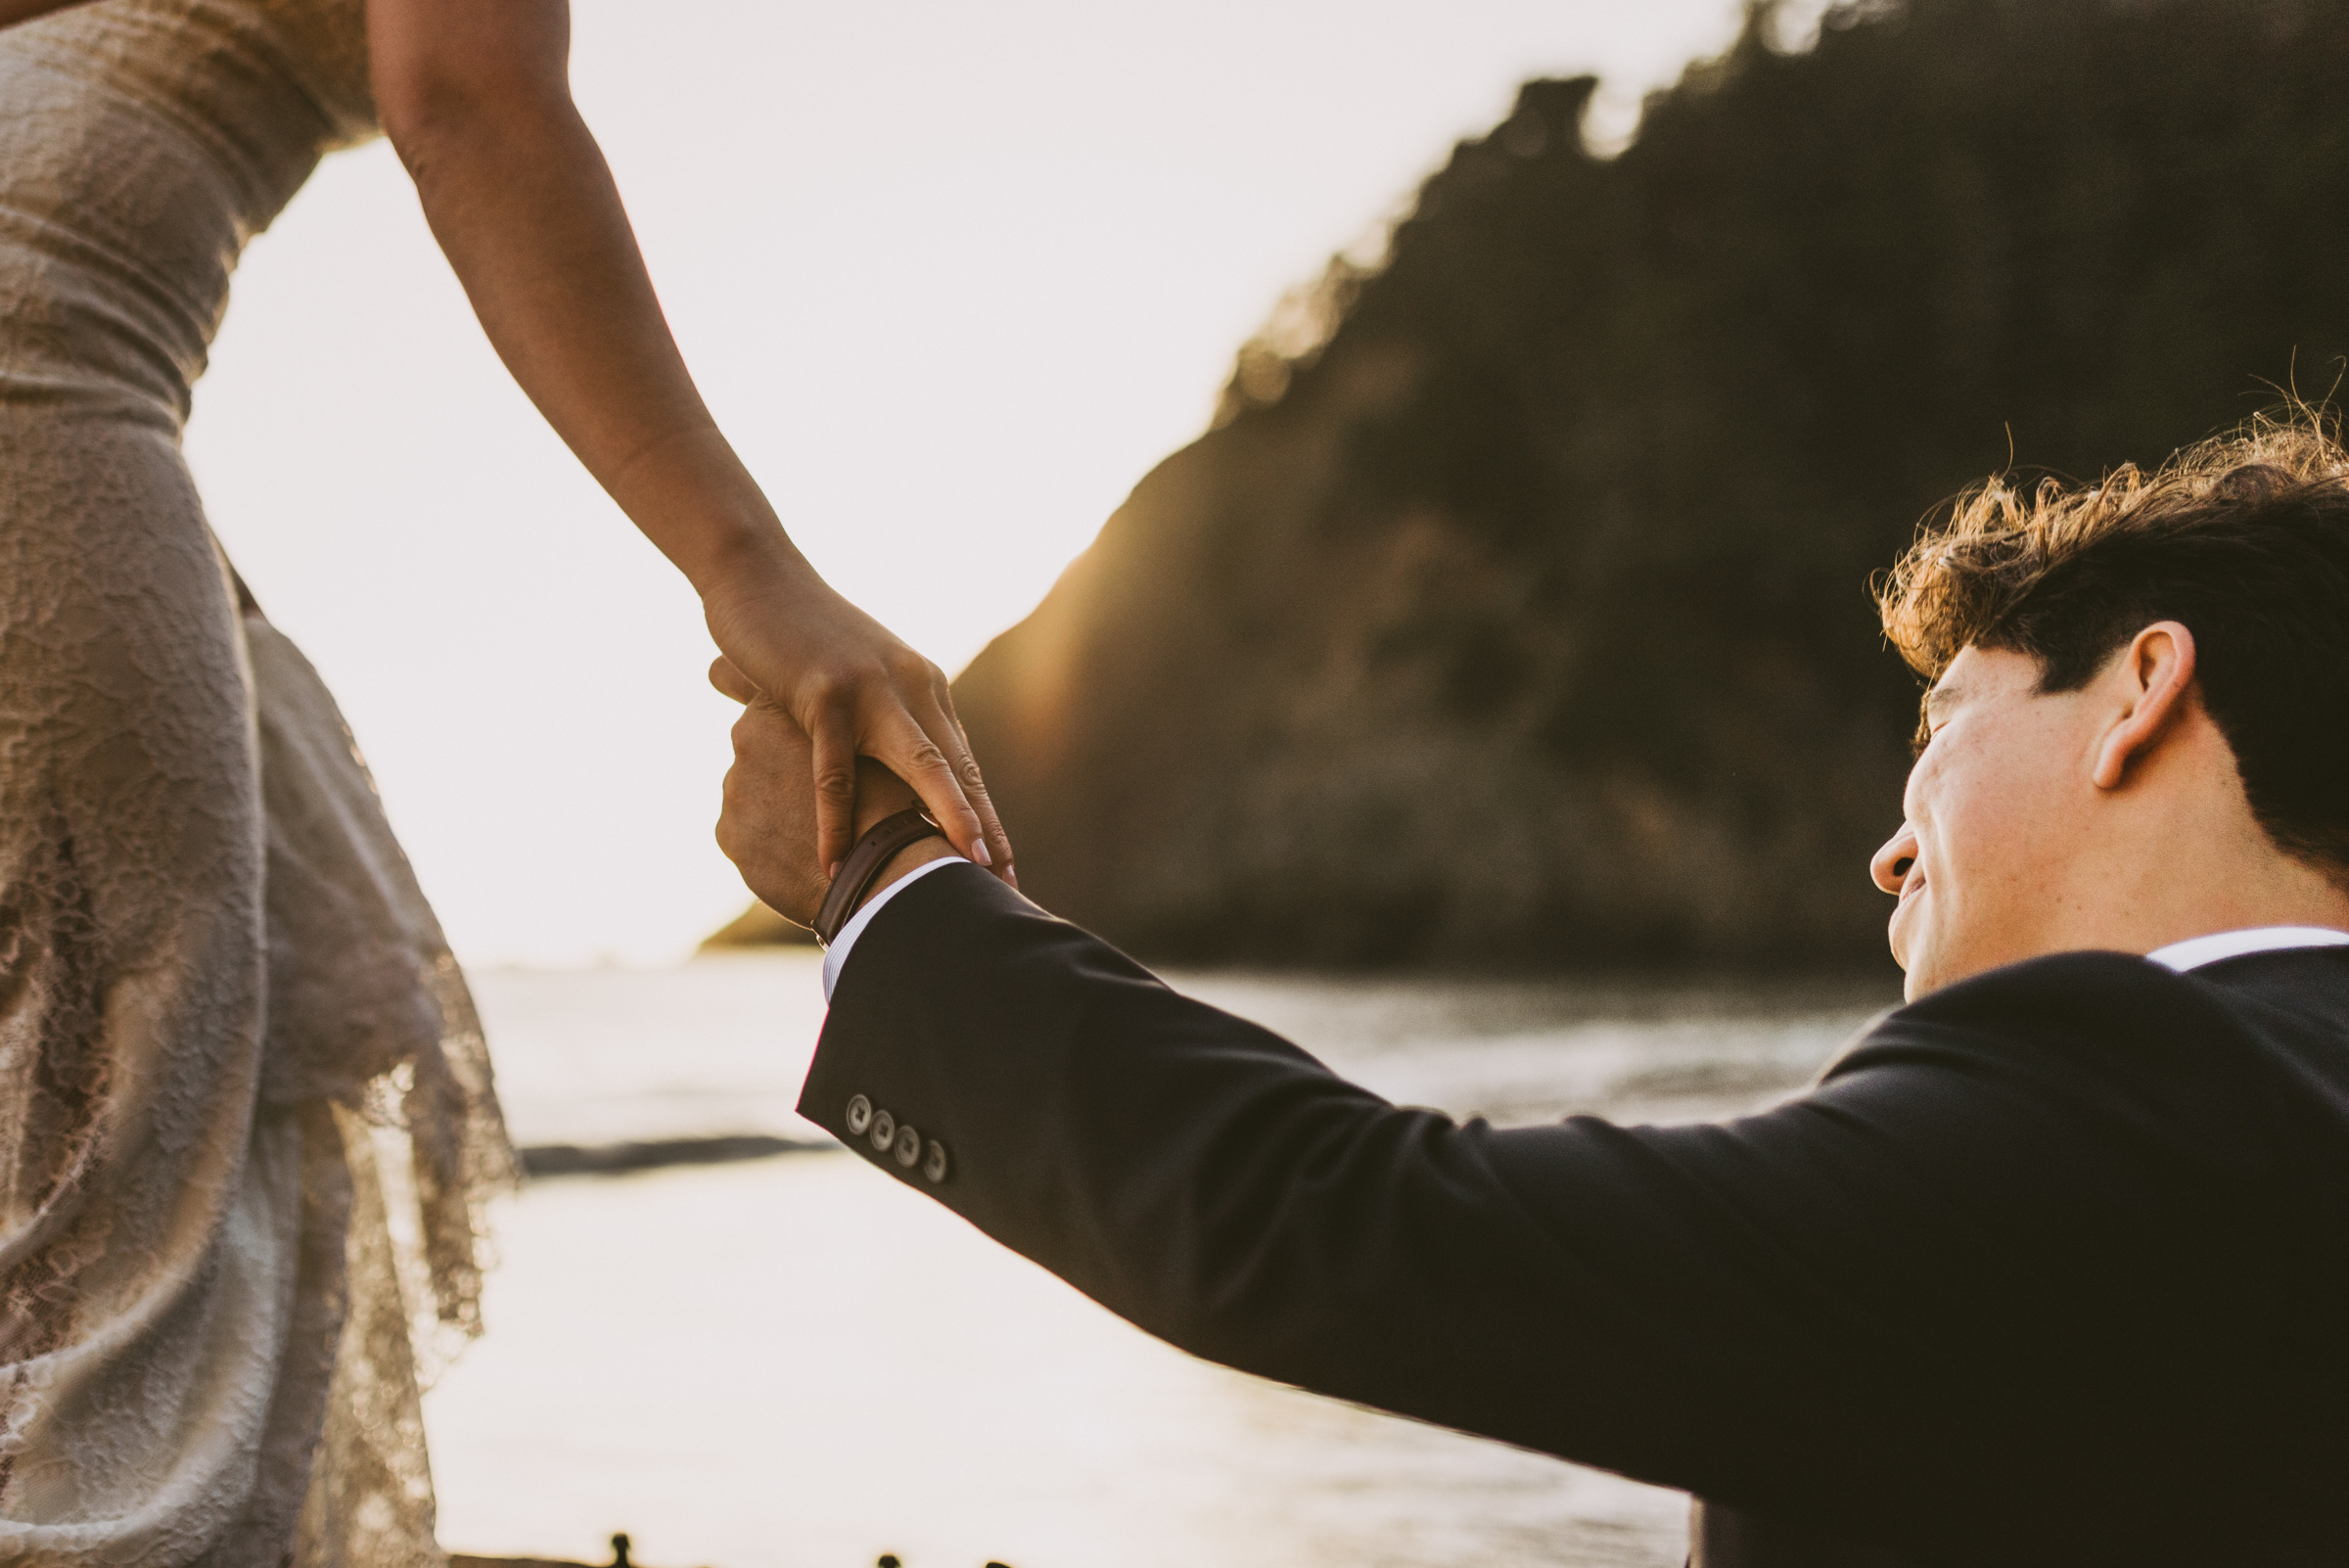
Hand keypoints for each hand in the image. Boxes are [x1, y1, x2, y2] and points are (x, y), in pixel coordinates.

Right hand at [701, 553, 1011, 884]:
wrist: (757, 577)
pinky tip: (835, 862)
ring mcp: (871, 689)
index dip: (985, 819)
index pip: (964, 766)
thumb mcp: (857, 681)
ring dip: (947, 818)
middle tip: (1008, 884)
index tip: (1006, 871)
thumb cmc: (801, 638)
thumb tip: (894, 781)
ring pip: (921, 765)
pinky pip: (835, 769)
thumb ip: (882, 723)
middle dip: (986, 830)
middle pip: (959, 771)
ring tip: (963, 871)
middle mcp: (911, 687)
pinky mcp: (825, 693)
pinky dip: (836, 820)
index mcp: (923, 689)